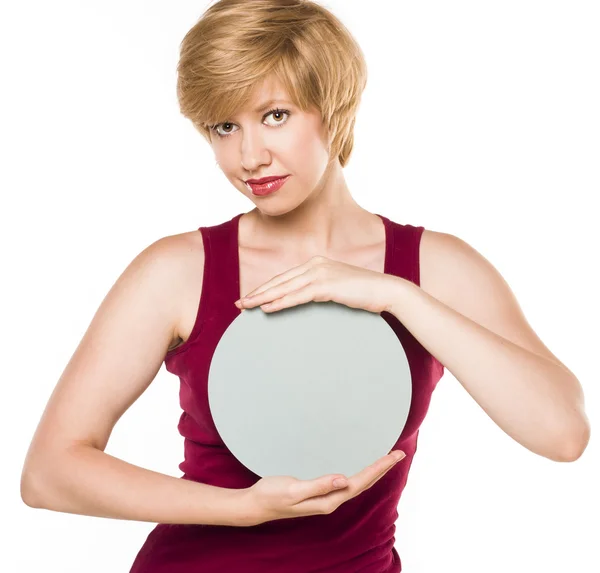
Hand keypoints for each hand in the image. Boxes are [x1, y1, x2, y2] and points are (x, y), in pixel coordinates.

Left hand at [234, 255, 400, 313]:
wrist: (385, 290)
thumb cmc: (363, 292)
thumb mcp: (337, 287)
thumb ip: (320, 289)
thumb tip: (306, 299)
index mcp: (316, 263)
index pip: (284, 277)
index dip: (265, 287)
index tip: (250, 297)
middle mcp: (315, 265)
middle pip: (279, 281)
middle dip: (257, 292)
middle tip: (239, 304)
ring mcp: (320, 273)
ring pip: (284, 288)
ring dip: (263, 298)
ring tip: (246, 307)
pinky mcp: (326, 285)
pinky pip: (297, 296)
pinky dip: (280, 302)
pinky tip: (267, 308)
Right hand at [241, 450, 405, 525]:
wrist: (256, 504)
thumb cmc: (272, 495)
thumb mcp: (293, 490)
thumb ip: (318, 485)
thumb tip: (343, 480)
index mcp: (328, 500)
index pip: (360, 482)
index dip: (378, 468)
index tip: (394, 455)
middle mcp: (331, 500)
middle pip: (363, 483)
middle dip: (382, 468)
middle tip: (398, 453)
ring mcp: (326, 497)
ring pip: (357, 482)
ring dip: (373, 470)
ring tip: (386, 459)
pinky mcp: (320, 491)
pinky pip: (346, 481)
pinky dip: (358, 471)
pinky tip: (360, 466)